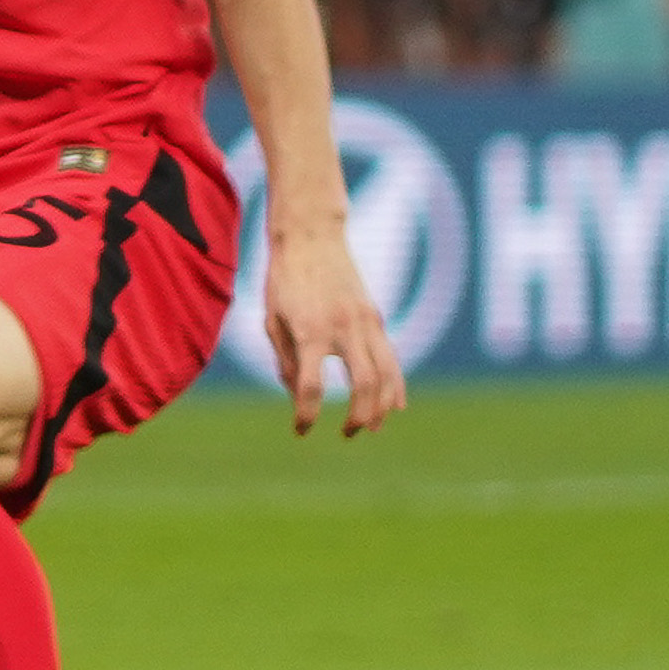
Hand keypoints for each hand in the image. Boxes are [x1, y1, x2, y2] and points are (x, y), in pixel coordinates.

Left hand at [261, 210, 405, 437]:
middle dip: (358, 417)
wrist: (311, 235)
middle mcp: (343, 328)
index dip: (305, 415)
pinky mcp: (376, 317)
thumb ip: (286, 360)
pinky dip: (397, 385)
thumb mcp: (272, 319)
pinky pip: (392, 359)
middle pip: (363, 386)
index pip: (310, 387)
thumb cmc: (284, 279)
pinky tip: (396, 405)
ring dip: (383, 407)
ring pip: (386, 375)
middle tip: (346, 434)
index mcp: (309, 331)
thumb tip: (297, 395)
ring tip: (373, 428)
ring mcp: (365, 322)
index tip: (301, 431)